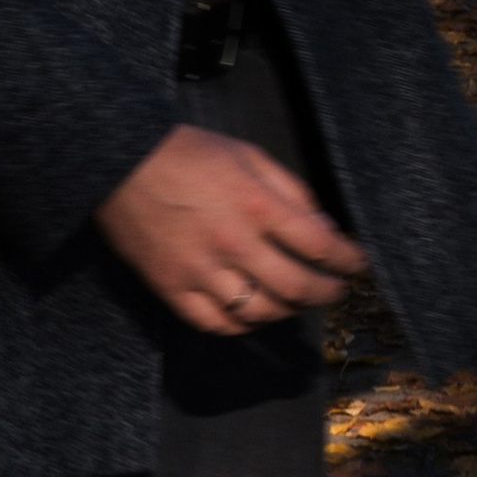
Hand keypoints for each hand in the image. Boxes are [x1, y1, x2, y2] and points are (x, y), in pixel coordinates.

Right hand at [97, 123, 367, 334]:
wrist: (119, 160)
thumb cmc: (187, 152)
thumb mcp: (249, 155)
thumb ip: (292, 192)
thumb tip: (325, 228)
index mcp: (255, 205)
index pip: (319, 246)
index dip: (348, 260)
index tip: (358, 263)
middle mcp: (232, 243)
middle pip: (296, 288)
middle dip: (327, 293)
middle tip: (336, 290)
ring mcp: (200, 271)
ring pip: (259, 312)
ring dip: (288, 311)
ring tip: (297, 301)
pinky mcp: (171, 288)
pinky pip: (216, 323)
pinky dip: (242, 325)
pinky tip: (253, 313)